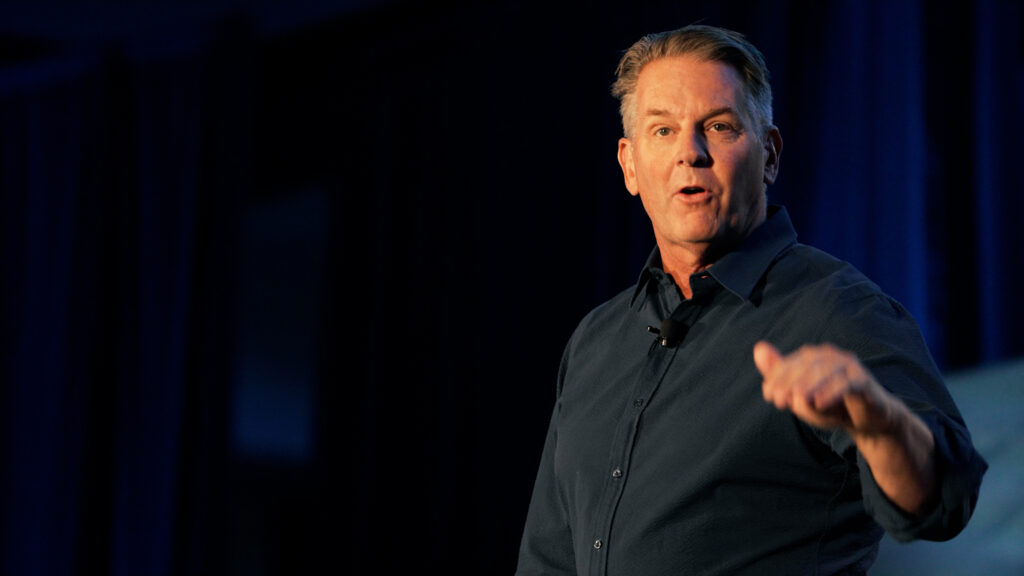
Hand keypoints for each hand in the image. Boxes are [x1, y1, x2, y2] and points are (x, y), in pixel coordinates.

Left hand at [753, 341, 897, 437]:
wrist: (865, 421)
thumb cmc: (829, 406)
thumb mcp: (800, 396)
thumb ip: (781, 376)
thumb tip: (758, 347)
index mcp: (812, 357)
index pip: (790, 363)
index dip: (776, 378)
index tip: (768, 396)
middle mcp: (830, 356)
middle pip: (806, 364)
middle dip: (789, 383)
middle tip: (779, 402)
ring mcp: (848, 366)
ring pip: (825, 371)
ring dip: (809, 385)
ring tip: (798, 400)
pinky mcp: (863, 380)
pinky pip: (846, 384)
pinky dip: (831, 393)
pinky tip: (819, 404)